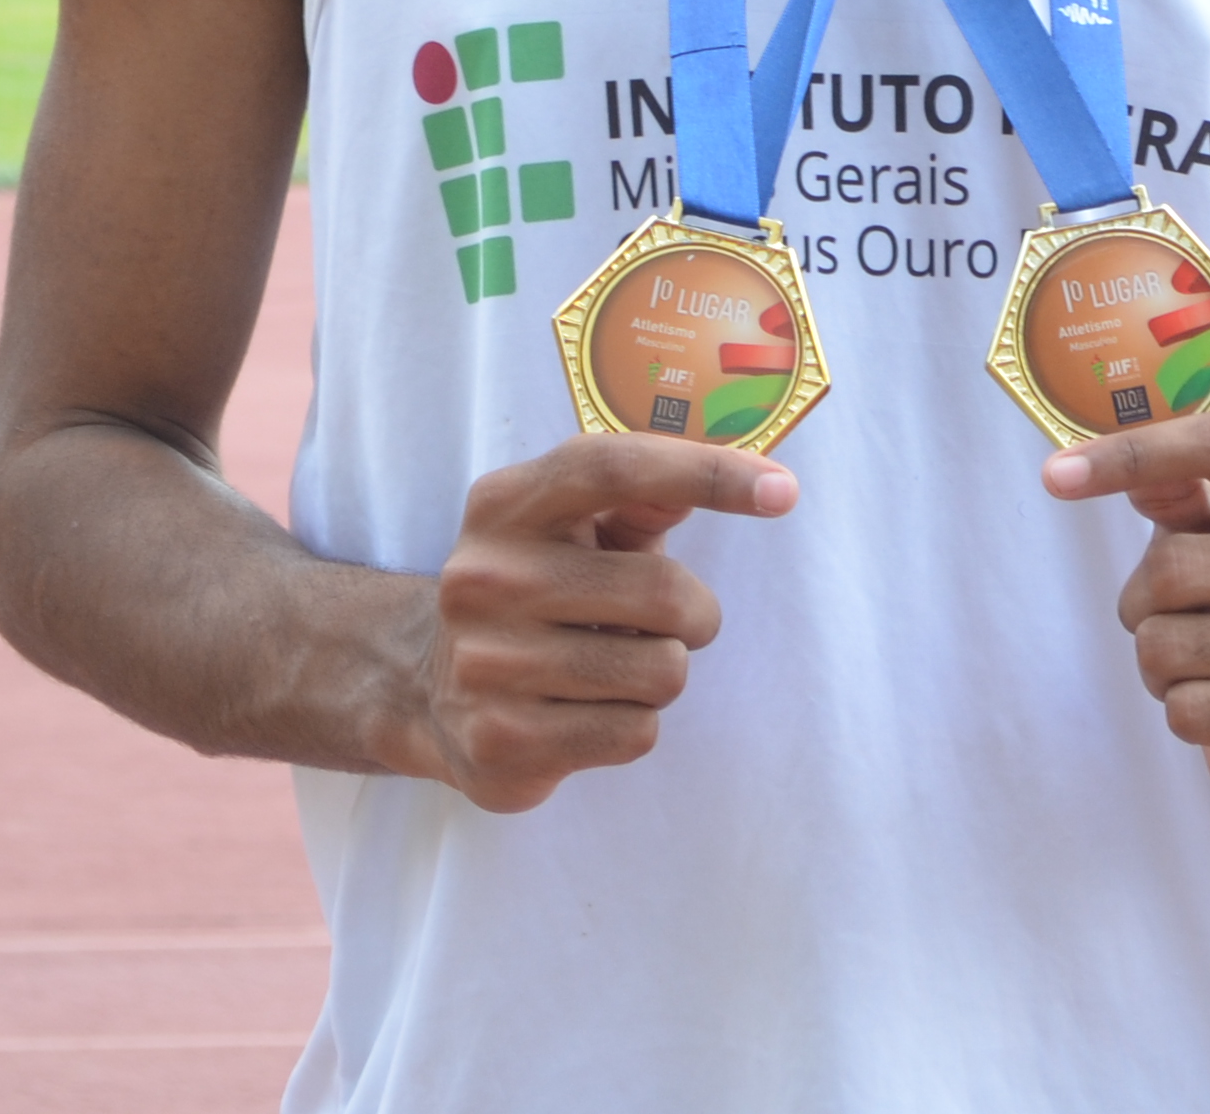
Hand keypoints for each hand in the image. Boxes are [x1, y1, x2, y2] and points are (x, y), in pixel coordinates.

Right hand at [415, 432, 799, 812]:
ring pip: (663, 672)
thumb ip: (642, 497)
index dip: (706, 472)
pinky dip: (635, 724)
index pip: (615, 467)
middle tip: (658, 624)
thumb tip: (730, 477)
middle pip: (665, 592)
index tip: (783, 490)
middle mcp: (485, 576)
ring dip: (661, 673)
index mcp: (505, 504)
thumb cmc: (537, 590)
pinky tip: (585, 712)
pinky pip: (638, 733)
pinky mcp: (502, 742)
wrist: (426, 689)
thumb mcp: (570, 527)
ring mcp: (487, 663)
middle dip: (691, 615)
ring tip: (610, 667)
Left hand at [1045, 413, 1209, 818]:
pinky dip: (1183, 712)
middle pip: (1171, 568)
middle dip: (1142, 603)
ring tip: (1202, 663)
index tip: (1055, 475)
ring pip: (1166, 647)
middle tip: (1173, 618)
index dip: (1132, 452)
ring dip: (1158, 663)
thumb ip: (1175, 492)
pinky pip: (1187, 711)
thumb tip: (1095, 460)